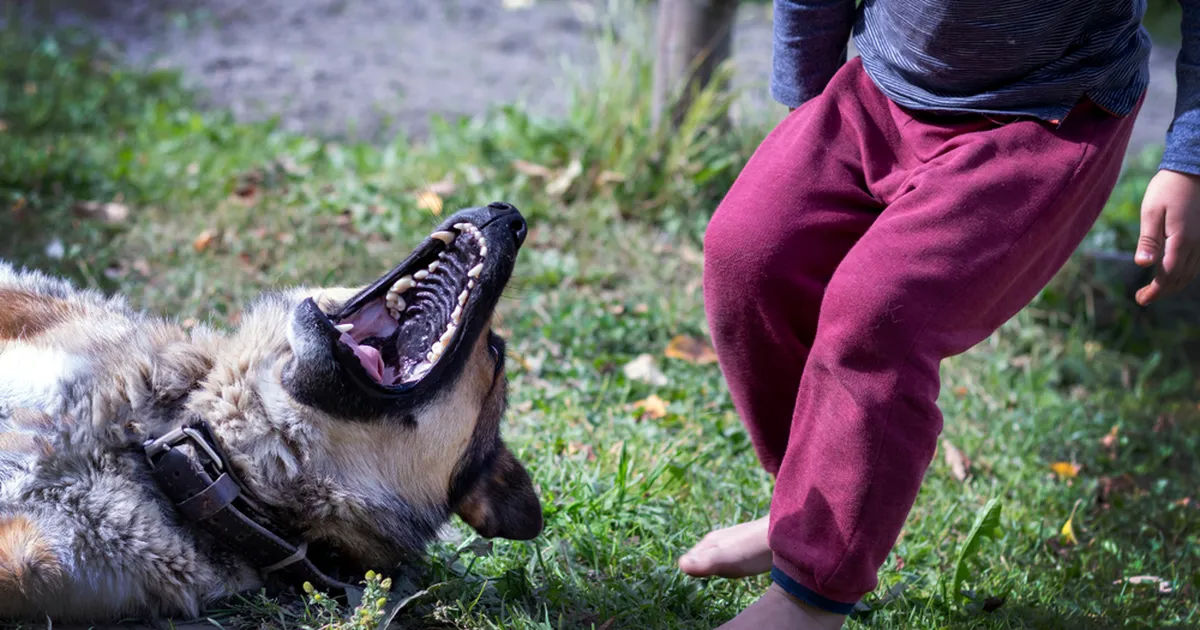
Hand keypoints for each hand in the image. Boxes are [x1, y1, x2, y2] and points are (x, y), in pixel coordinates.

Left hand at [1134, 169, 1199, 305]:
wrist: (1192, 169)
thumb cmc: (1168, 188)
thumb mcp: (1152, 211)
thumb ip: (1148, 239)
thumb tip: (1143, 264)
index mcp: (1182, 240)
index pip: (1168, 274)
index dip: (1156, 290)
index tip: (1141, 300)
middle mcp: (1197, 244)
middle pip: (1181, 277)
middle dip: (1162, 291)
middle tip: (1143, 298)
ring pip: (1191, 272)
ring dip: (1174, 284)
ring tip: (1155, 290)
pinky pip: (1197, 262)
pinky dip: (1184, 273)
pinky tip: (1172, 273)